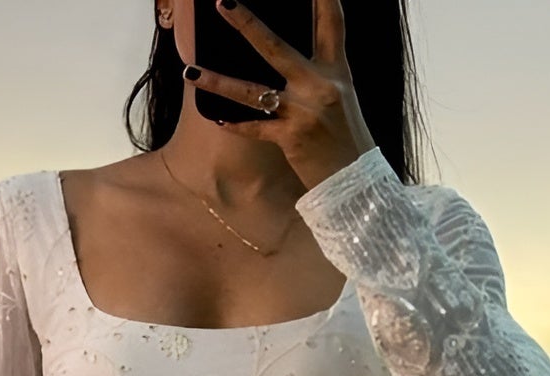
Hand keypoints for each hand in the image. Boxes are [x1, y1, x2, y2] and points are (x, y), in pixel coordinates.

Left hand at [187, 0, 377, 191]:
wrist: (358, 184)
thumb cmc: (347, 141)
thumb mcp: (342, 99)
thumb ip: (318, 75)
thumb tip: (288, 60)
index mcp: (337, 71)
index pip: (332, 23)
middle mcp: (320, 85)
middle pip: (274, 46)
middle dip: (245, 23)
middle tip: (221, 4)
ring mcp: (303, 111)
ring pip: (252, 91)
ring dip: (218, 81)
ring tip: (191, 71)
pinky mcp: (291, 138)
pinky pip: (254, 128)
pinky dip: (235, 124)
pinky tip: (216, 117)